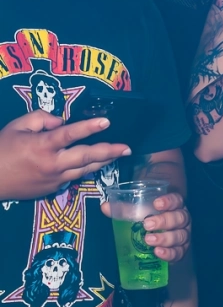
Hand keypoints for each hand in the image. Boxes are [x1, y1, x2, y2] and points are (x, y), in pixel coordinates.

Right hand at [0, 111, 129, 200]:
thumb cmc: (1, 149)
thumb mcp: (17, 126)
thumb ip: (41, 118)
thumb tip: (62, 122)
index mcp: (42, 145)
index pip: (70, 134)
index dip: (89, 127)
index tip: (106, 122)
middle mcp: (53, 164)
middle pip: (87, 157)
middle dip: (109, 152)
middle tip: (127, 148)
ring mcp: (55, 179)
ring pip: (85, 170)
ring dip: (103, 162)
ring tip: (119, 155)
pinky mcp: (54, 189)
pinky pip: (74, 177)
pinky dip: (86, 169)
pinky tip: (96, 164)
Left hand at [101, 191, 190, 261]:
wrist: (159, 231)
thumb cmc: (149, 217)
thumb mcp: (138, 211)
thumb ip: (124, 208)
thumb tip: (106, 208)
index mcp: (175, 205)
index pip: (176, 200)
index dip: (169, 201)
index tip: (156, 204)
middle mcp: (182, 219)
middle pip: (179, 218)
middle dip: (164, 221)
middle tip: (147, 224)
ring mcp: (183, 235)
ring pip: (180, 236)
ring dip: (165, 238)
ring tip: (149, 240)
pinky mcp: (181, 250)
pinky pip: (179, 253)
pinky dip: (169, 253)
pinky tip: (158, 253)